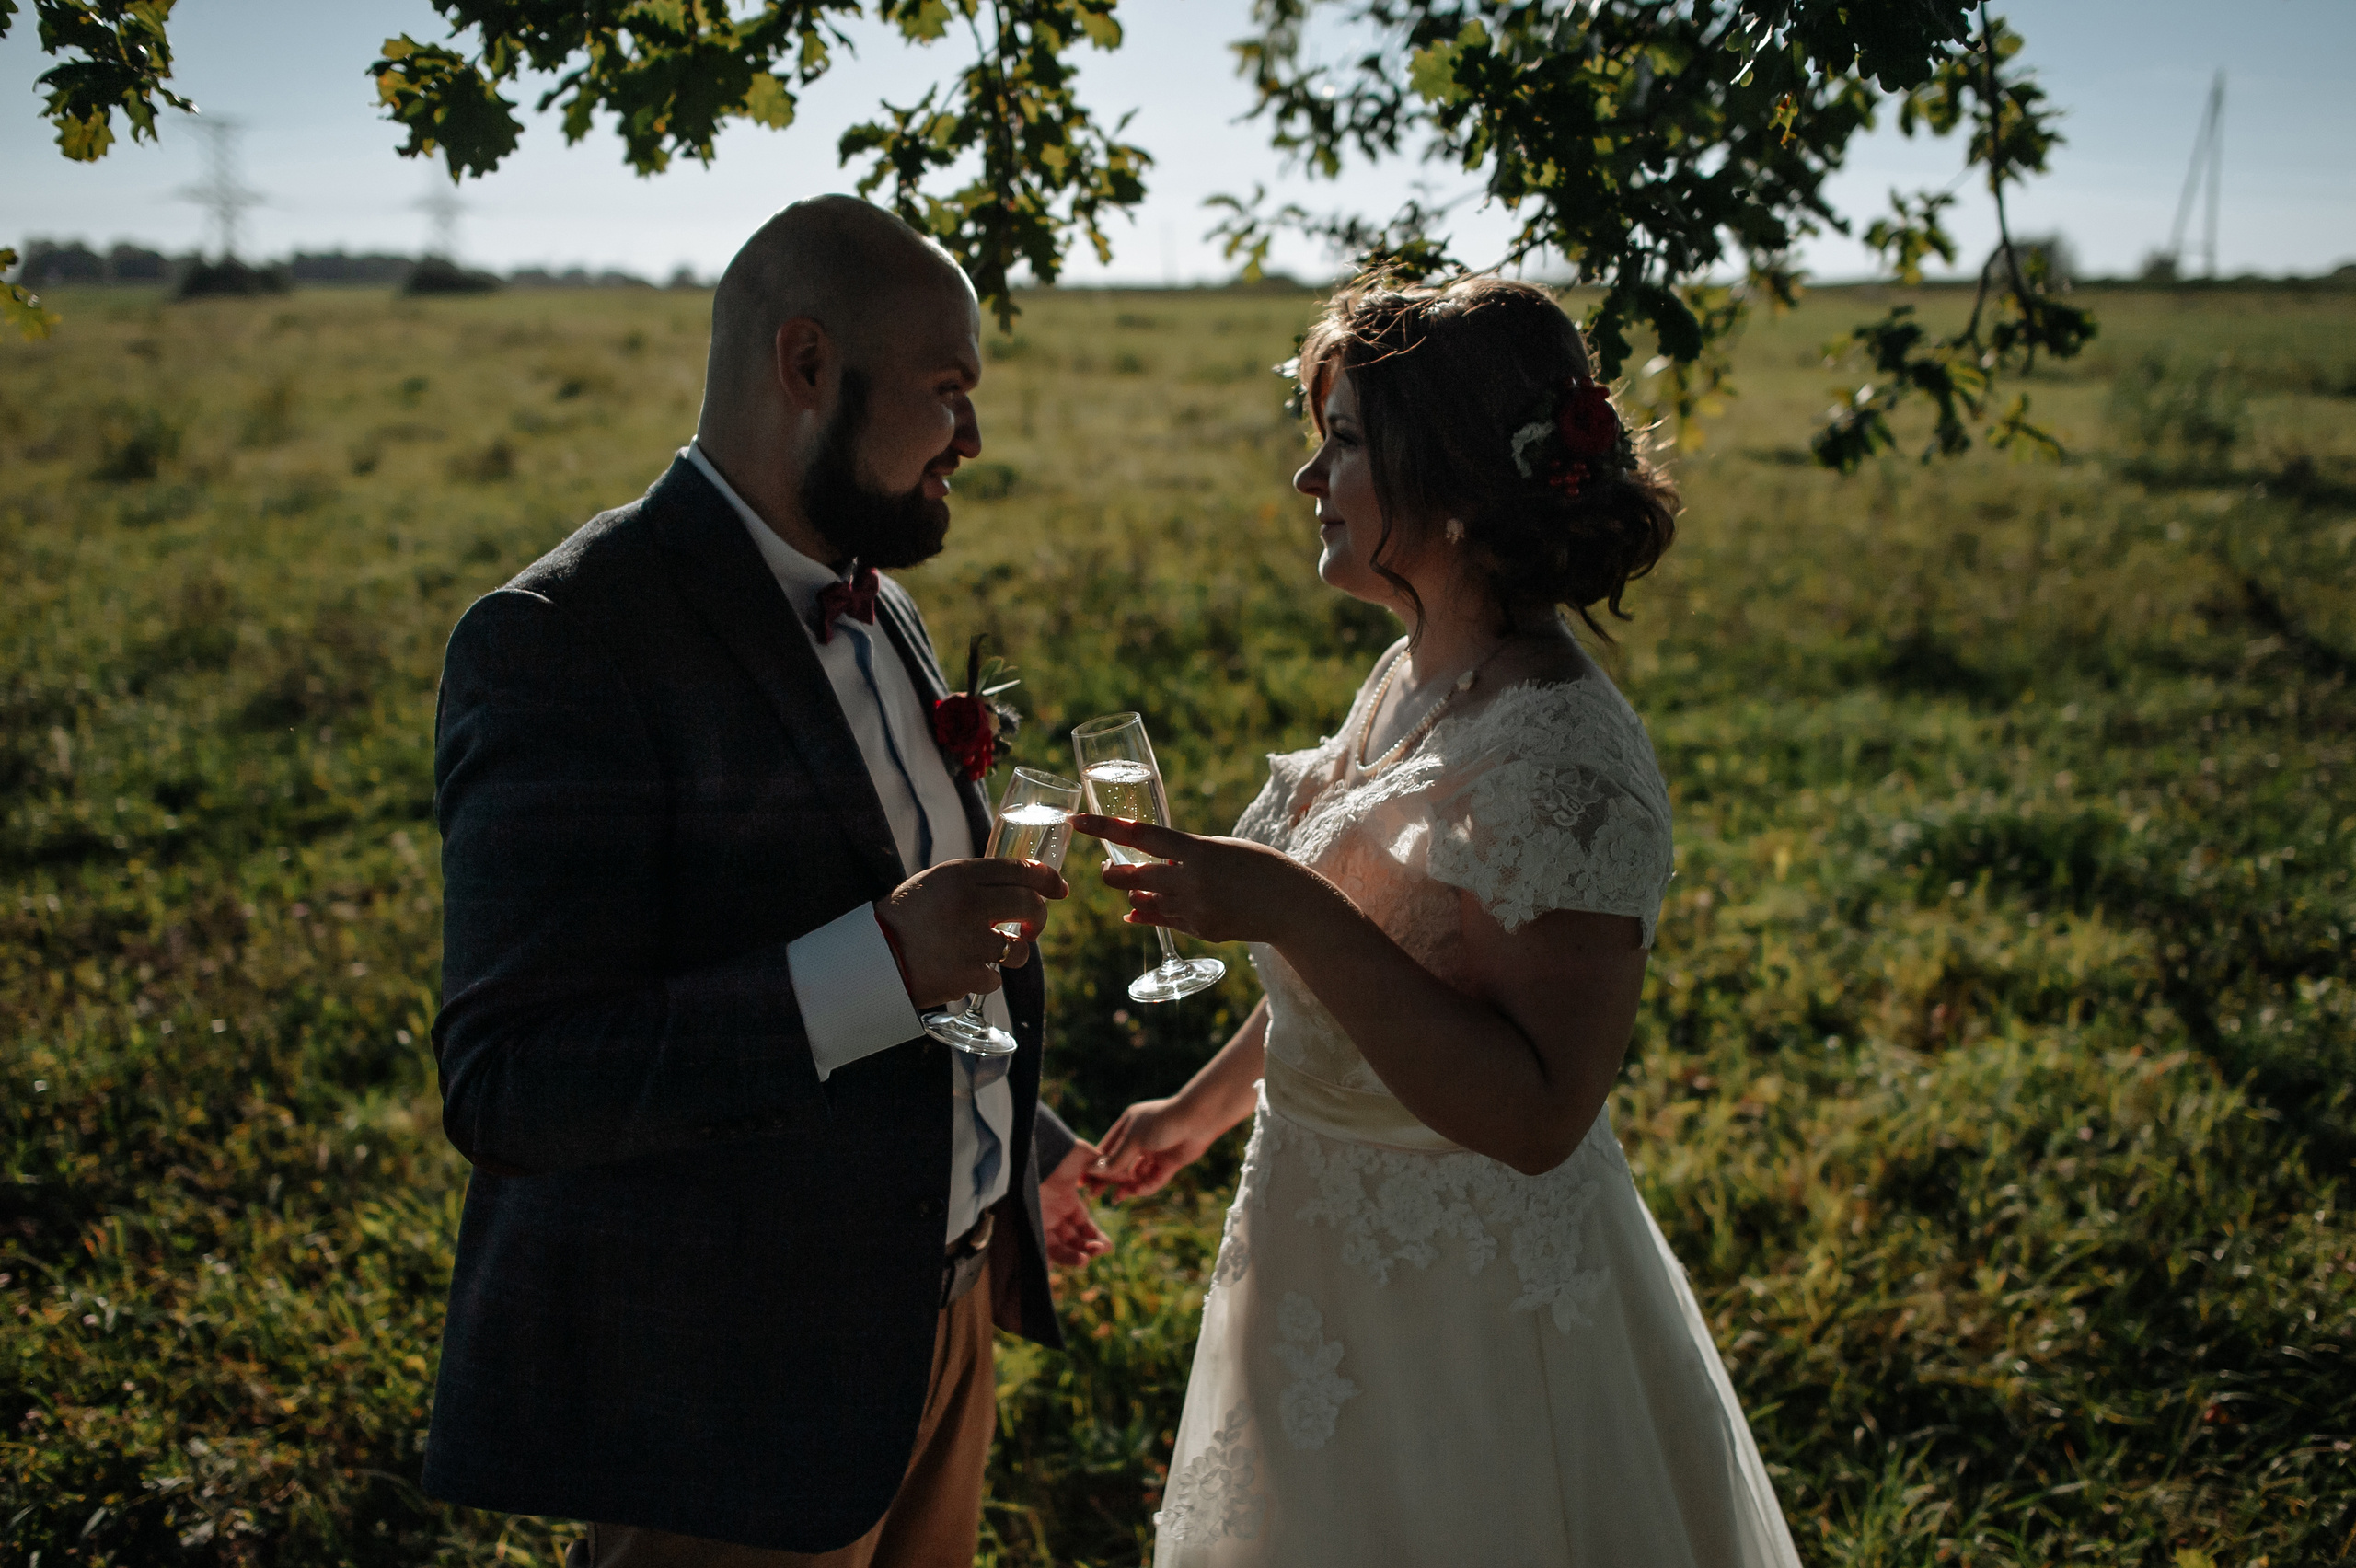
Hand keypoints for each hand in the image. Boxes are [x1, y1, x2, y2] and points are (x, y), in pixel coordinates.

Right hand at [875, 858, 1067, 1009]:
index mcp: (960, 875)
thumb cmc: (905, 915)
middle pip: (1030, 906)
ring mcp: (970, 942)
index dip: (1047, 878)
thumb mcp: (935, 883)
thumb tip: (1021, 883)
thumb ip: (974, 880)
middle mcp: (969, 904)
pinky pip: (996, 978)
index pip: (1019, 868)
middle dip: (1039, 917)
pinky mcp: (967, 975)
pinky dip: (985, 977)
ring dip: (1013, 952)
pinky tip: (964, 969)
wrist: (872, 957)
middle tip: (1032, 926)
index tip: (1059, 888)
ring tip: (992, 952)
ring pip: (1019, 949)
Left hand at [1039, 1139, 1112, 1266]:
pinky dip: (1044, 1260)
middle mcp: (1053, 1213)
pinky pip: (1036, 1247)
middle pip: (1072, 1239)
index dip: (1095, 1237)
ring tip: (1084, 1260)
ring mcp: (1039, 1219)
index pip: (1083, 1226)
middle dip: (1087, 1248)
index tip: (1107, 1246)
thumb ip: (1104, 1167)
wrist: (1029, 1150)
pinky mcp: (1027, 1224)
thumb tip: (1127, 1174)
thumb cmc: (1054, 1150)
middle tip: (1098, 1250)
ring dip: (1072, 1256)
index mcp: (1066, 1200)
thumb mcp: (1083, 1157)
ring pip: (1057, 1247)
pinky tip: (1053, 1266)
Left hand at [1070, 815, 1313, 947]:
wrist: (1292, 906)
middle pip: (1132, 876)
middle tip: (1107, 866)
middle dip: (1114, 871)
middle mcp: (1191, 881)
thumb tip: (1153, 863)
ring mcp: (1194, 910)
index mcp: (1197, 850)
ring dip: (1134, 891)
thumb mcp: (1222, 848)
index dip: (1104, 828)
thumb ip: (1186, 854)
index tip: (1075, 821)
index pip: (1140, 835)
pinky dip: (1147, 913)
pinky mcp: (1199, 931)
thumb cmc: (1259, 865)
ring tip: (1132, 883)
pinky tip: (1135, 911)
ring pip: (1144, 900)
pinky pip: (1162, 921)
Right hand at [1088, 1096, 1224, 1200]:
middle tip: (1095, 1195)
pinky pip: (1154, 1178)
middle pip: (1120, 1163)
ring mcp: (1156, 1151)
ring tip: (1117, 1198)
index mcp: (1128, 1125)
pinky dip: (1145, 1186)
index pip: (1107, 1148)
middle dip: (1109, 1179)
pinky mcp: (1170, 1162)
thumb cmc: (1163, 1122)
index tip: (1084, 1181)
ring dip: (1127, 1186)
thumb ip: (1116, 1158)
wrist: (1198, 1120)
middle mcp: (1141, 1138)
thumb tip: (1096, 1171)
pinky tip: (1138, 1191)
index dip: (1096, 1165)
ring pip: (1136, 1173)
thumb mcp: (1134, 1140)